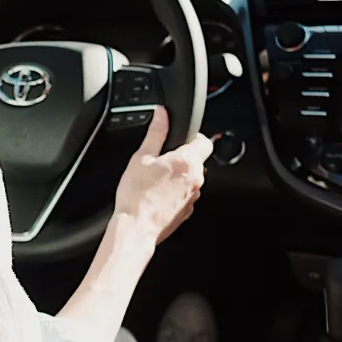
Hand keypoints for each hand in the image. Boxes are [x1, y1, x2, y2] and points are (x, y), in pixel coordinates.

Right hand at [113, 107, 212, 244]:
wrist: (136, 227)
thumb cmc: (136, 195)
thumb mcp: (141, 157)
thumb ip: (156, 133)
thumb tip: (161, 114)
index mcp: (187, 162)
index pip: (205, 141)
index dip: (194, 137)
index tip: (180, 139)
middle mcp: (196, 179)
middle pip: (197, 161)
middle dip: (181, 158)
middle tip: (159, 161)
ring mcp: (193, 197)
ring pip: (191, 179)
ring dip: (179, 176)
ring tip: (155, 181)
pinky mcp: (187, 211)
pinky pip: (185, 195)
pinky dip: (175, 193)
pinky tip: (157, 195)